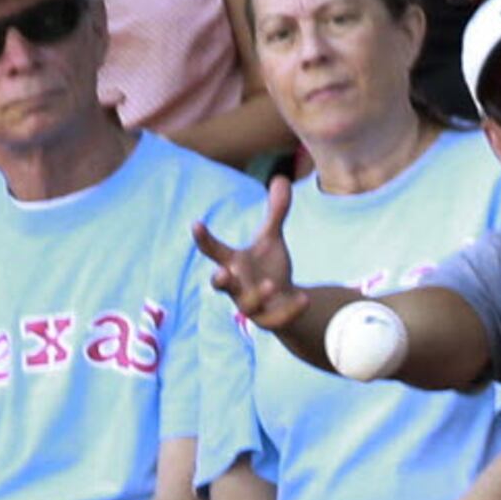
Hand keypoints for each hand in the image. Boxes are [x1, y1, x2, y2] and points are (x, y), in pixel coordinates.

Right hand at [192, 176, 308, 332]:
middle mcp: (236, 285)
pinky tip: (304, 297)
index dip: (203, 238)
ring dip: (257, 295)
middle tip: (222, 273)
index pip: (213, 250)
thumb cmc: (270, 267)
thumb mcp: (272, 239)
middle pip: (220, 285)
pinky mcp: (268, 321)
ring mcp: (251, 306)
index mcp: (233, 263)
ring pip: (246, 306)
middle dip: (219, 279)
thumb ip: (275, 213)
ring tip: (272, 283)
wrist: (284, 302)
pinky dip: (289, 309)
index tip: (196, 223)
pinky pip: (275, 320)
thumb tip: (282, 178)